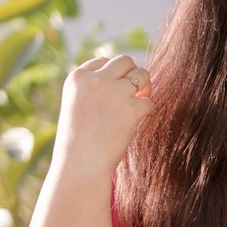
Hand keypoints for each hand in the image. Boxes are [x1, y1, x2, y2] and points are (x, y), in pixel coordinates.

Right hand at [54, 53, 152, 180]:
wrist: (80, 165)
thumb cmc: (78, 142)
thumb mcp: (76, 106)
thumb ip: (94, 89)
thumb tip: (126, 80)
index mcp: (77, 77)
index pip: (103, 61)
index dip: (113, 76)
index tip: (113, 93)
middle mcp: (95, 79)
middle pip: (125, 61)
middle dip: (132, 75)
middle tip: (132, 95)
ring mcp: (114, 92)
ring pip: (142, 74)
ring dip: (145, 88)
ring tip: (137, 105)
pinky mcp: (131, 109)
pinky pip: (149, 101)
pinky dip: (147, 111)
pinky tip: (137, 122)